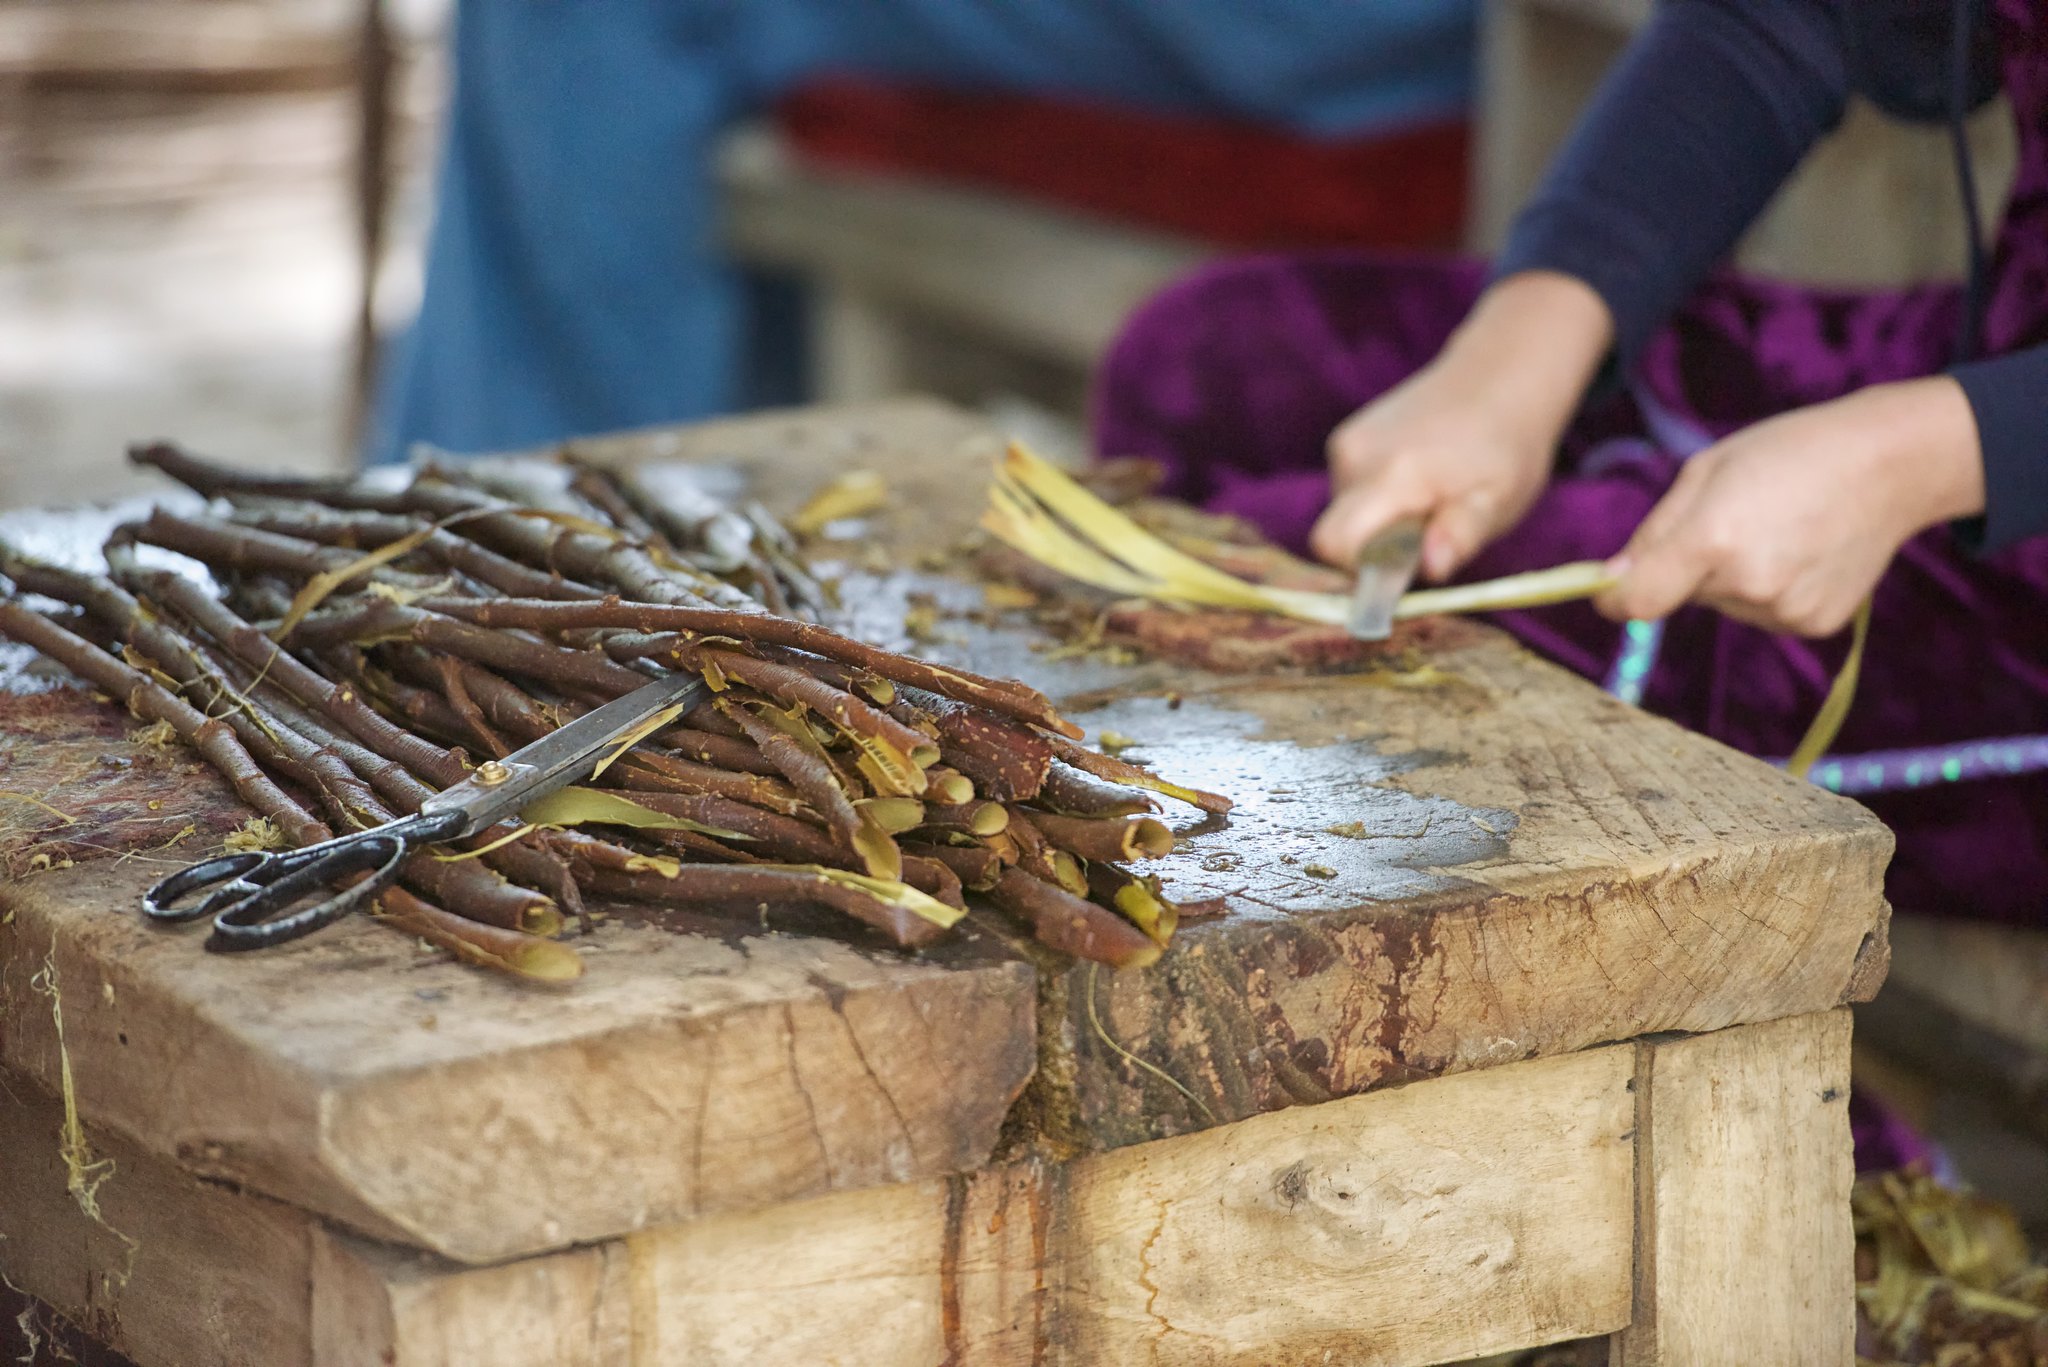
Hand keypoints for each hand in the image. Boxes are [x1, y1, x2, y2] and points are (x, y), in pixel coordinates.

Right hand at [1310, 271, 1613, 579]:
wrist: (1497, 378)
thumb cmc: (1506, 448)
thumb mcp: (1499, 499)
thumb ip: (1461, 534)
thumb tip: (1432, 567)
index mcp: (1392, 475)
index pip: (1333, 542)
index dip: (1358, 569)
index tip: (1401, 566)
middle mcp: (1355, 456)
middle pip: (1336, 532)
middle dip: (1373, 549)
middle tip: (1428, 530)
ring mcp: (1346, 443)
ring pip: (1343, 513)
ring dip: (1379, 523)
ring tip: (1428, 499)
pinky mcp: (1345, 437)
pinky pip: (1348, 491)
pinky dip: (1377, 500)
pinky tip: (1417, 480)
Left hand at [1596, 377, 1985, 635]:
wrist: (1890, 464)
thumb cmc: (1790, 452)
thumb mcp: (1706, 470)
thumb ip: (1653, 533)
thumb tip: (1612, 582)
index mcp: (1713, 538)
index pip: (1638, 601)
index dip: (1615, 600)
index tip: (1609, 592)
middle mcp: (1749, 582)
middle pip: (1684, 595)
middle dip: (1691, 566)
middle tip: (1736, 519)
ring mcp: (1785, 609)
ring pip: (1726, 604)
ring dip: (1733, 577)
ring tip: (1779, 529)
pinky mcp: (1815, 624)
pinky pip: (1765, 614)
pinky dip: (1771, 589)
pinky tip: (1803, 551)